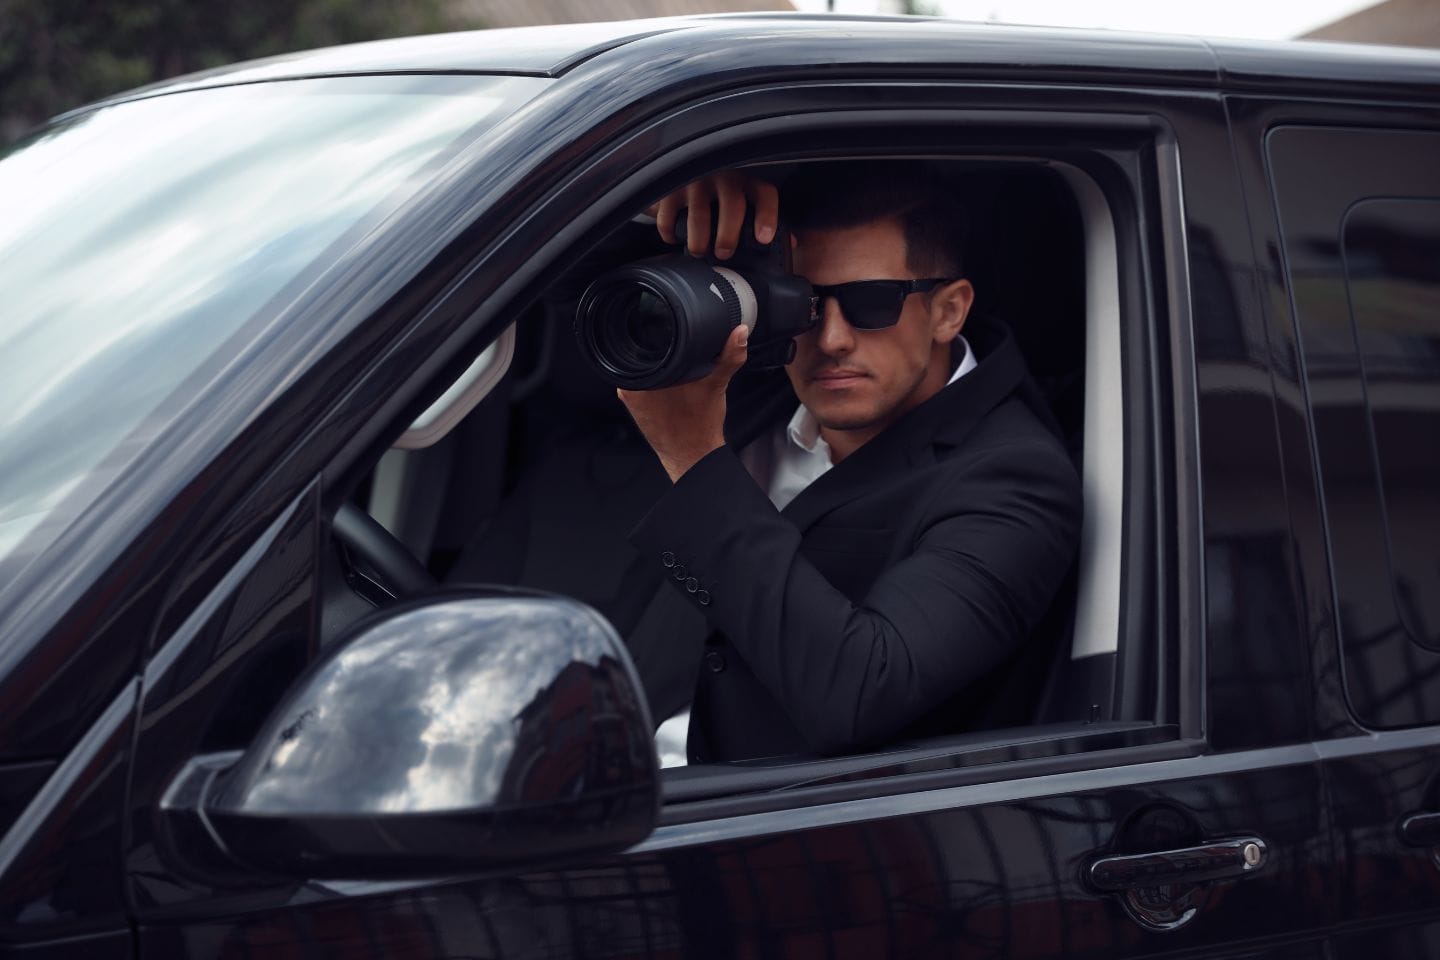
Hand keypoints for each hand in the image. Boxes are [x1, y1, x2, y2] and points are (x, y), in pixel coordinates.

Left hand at [619, 325, 749, 481]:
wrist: (693, 457)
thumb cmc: (699, 426)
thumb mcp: (716, 384)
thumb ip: (729, 356)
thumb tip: (739, 332)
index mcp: (643, 378)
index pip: (642, 343)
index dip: (661, 336)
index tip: (679, 340)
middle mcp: (631, 388)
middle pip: (643, 355)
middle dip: (664, 352)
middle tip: (684, 361)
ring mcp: (632, 398)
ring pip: (646, 369)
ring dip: (661, 367)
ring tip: (679, 377)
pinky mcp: (637, 407)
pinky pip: (646, 384)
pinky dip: (659, 382)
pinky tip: (674, 390)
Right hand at [652, 172, 778, 259]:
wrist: (683, 164)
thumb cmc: (723, 189)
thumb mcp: (745, 195)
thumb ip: (764, 217)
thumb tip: (789, 244)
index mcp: (748, 180)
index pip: (764, 194)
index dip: (767, 216)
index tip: (763, 239)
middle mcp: (724, 177)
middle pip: (732, 206)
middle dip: (729, 235)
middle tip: (724, 253)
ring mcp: (696, 180)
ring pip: (699, 214)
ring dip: (700, 240)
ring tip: (700, 252)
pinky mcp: (671, 188)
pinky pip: (669, 215)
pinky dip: (669, 232)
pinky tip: (674, 239)